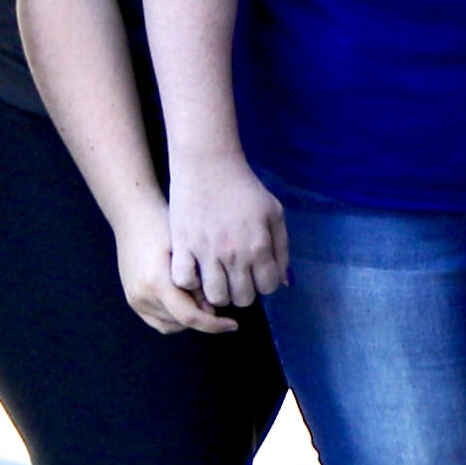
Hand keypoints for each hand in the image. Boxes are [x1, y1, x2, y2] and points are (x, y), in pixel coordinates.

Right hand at [116, 210, 236, 337]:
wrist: (133, 216)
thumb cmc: (164, 226)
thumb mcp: (187, 249)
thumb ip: (199, 281)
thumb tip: (211, 310)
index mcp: (156, 282)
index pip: (189, 317)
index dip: (214, 325)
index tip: (233, 324)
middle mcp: (142, 296)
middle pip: (181, 322)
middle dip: (203, 317)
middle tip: (216, 297)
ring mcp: (134, 299)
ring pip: (171, 325)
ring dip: (189, 318)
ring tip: (200, 295)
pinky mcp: (132, 300)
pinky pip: (158, 321)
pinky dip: (176, 318)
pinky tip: (188, 301)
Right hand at [165, 154, 291, 317]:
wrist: (208, 166)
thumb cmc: (245, 189)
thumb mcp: (274, 213)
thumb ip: (282, 248)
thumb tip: (283, 282)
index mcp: (259, 246)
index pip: (268, 287)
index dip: (265, 284)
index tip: (257, 274)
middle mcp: (234, 254)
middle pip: (242, 298)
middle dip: (243, 291)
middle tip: (237, 278)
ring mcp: (207, 252)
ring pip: (215, 297)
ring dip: (219, 293)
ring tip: (218, 278)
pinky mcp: (183, 246)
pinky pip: (184, 282)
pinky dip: (191, 282)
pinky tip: (196, 271)